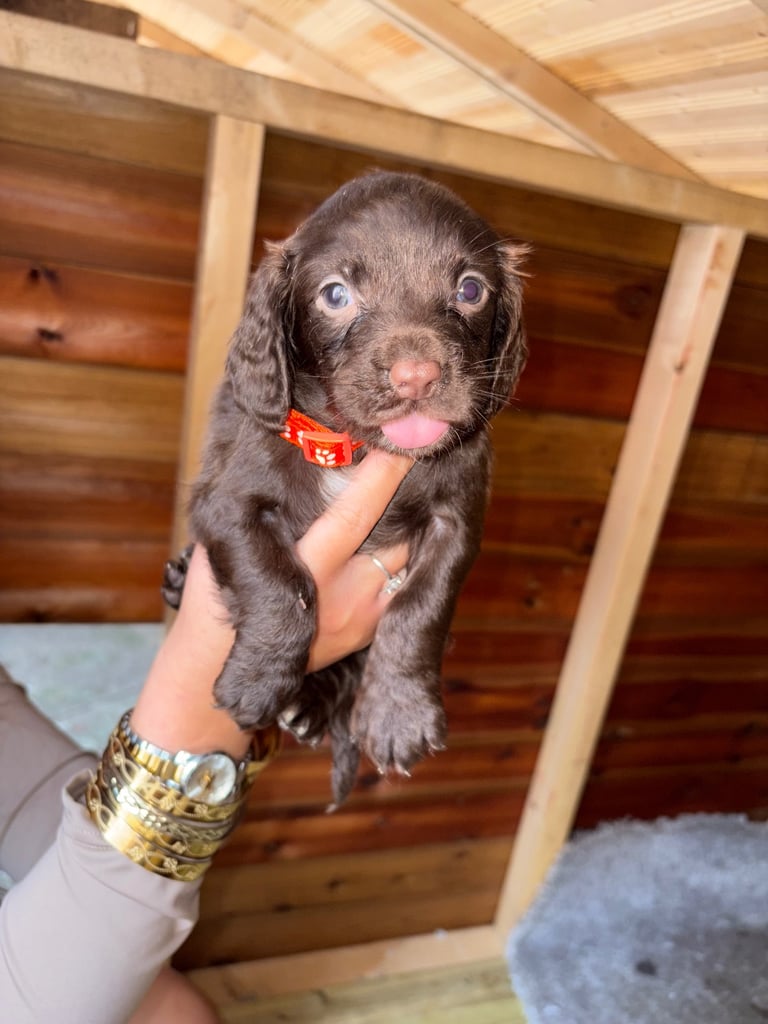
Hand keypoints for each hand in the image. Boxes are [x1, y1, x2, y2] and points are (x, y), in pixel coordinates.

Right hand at [130, 450, 411, 756]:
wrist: (217, 666)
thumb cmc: (216, 595)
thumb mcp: (233, 545)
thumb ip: (267, 511)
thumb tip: (296, 458)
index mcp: (307, 570)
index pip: (354, 514)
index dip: (381, 478)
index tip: (399, 446)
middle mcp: (343, 596)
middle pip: (395, 537)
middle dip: (408, 499)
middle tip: (415, 458)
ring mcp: (362, 619)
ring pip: (407, 561)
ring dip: (413, 528)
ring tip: (415, 494)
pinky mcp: (369, 633)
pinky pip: (401, 586)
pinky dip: (406, 559)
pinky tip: (406, 535)